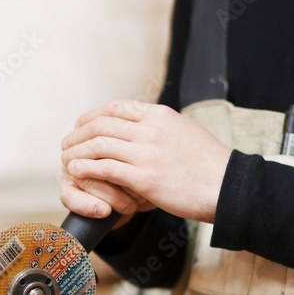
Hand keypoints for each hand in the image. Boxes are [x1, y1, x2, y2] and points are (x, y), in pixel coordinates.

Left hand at [60, 100, 231, 222]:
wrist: (227, 186)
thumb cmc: (210, 165)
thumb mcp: (186, 132)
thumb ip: (163, 127)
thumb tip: (148, 125)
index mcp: (160, 116)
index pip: (116, 107)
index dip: (92, 115)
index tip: (81, 124)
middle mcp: (151, 130)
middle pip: (101, 124)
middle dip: (79, 133)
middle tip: (67, 143)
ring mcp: (147, 153)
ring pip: (99, 145)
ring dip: (77, 151)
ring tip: (66, 159)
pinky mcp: (145, 178)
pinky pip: (105, 168)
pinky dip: (85, 168)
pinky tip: (75, 172)